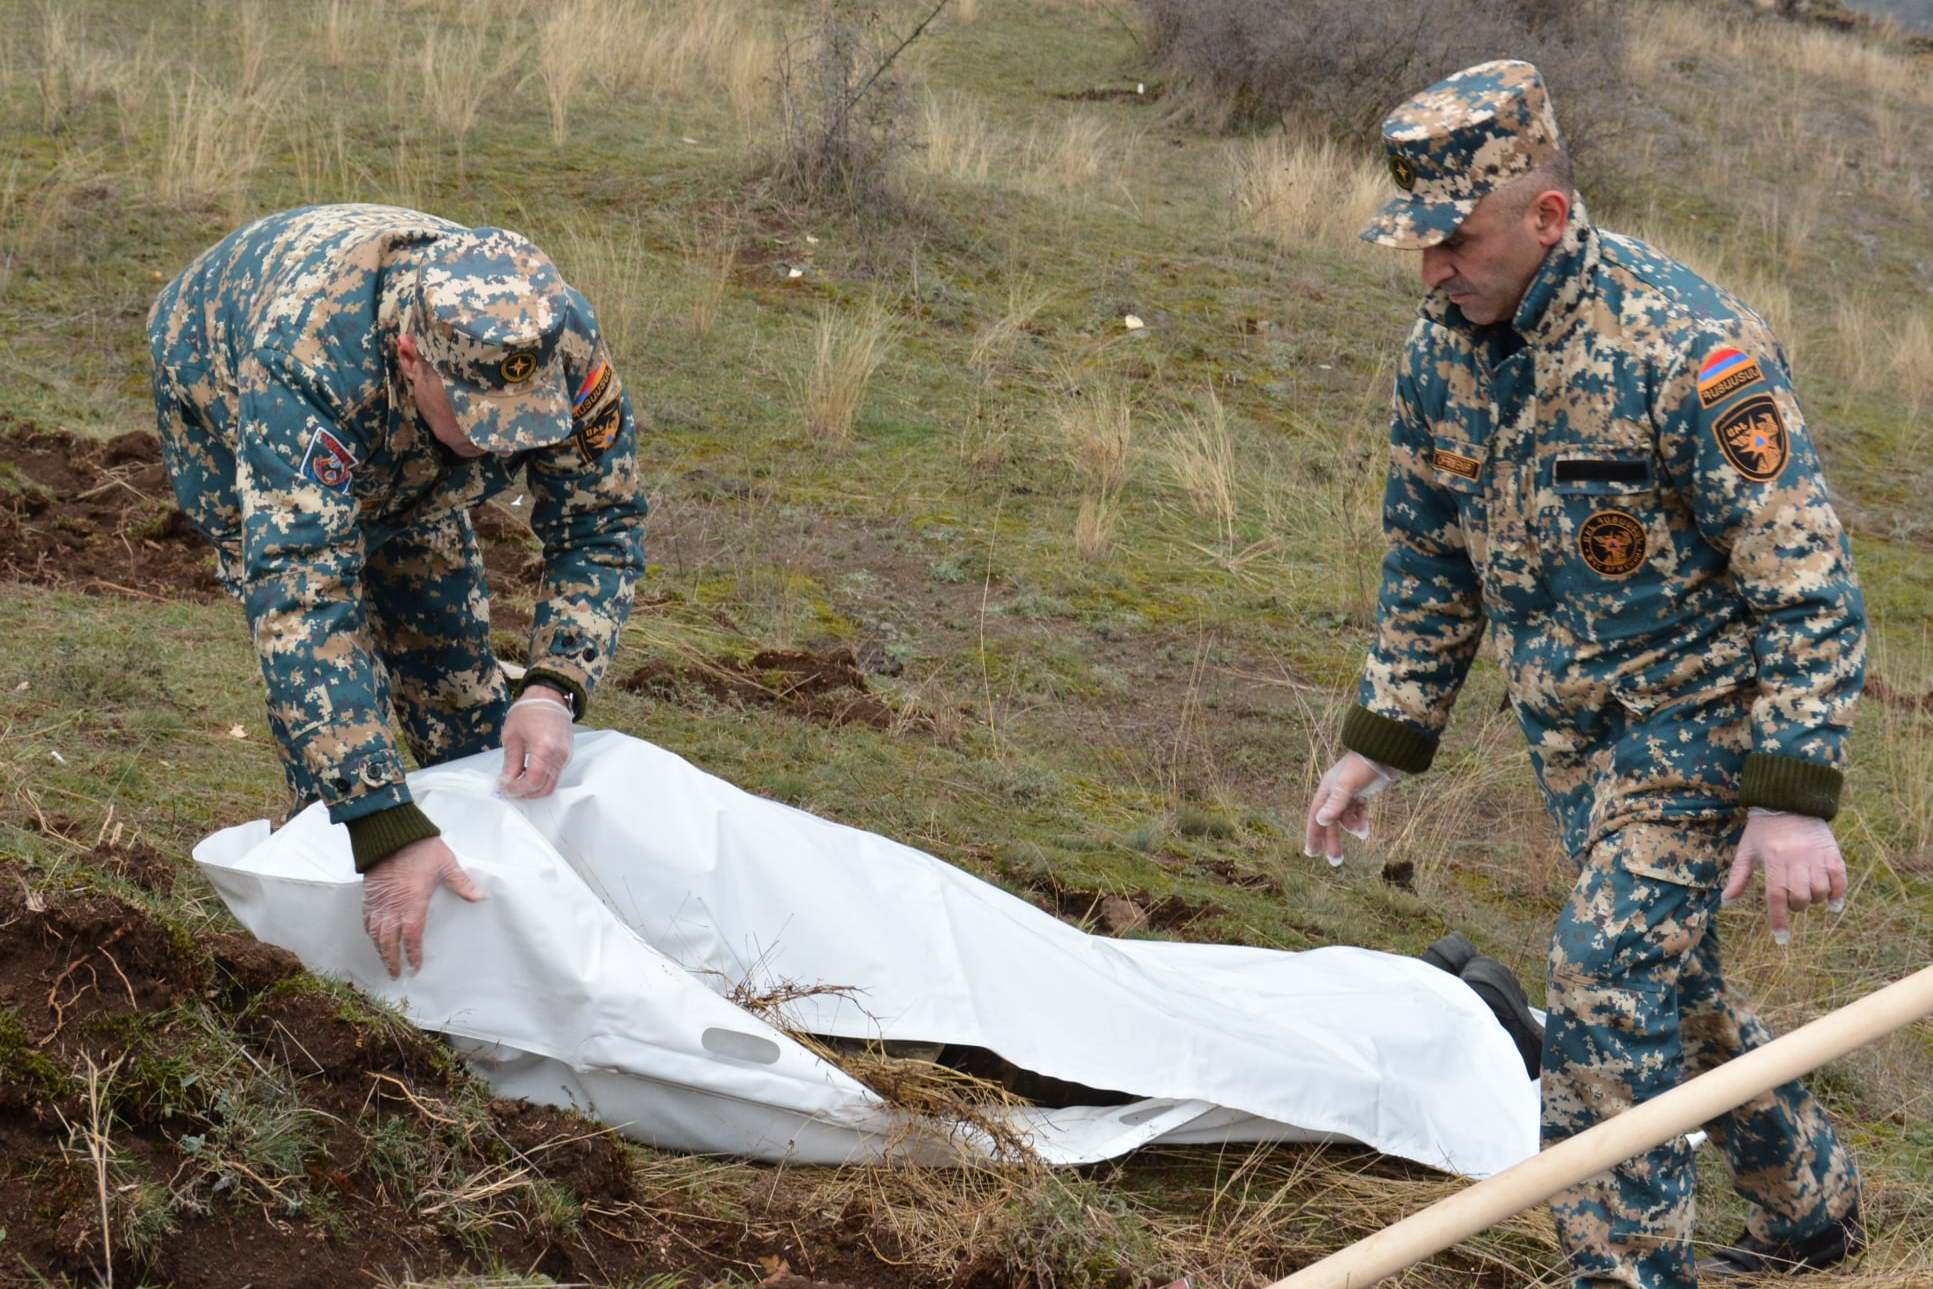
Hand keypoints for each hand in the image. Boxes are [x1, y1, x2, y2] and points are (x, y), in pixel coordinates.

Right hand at [361, 836, 485, 976]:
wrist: (391, 833)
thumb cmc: (421, 848)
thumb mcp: (447, 864)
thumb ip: (462, 883)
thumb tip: (481, 897)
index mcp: (413, 903)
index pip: (412, 936)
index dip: (412, 954)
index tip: (415, 967)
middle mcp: (393, 907)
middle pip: (389, 941)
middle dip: (392, 960)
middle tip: (396, 974)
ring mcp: (378, 902)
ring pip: (375, 933)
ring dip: (379, 950)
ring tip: (385, 961)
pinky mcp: (368, 894)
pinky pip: (366, 919)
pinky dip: (369, 932)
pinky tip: (373, 937)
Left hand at [499, 686, 573, 798]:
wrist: (549, 697)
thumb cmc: (528, 712)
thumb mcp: (512, 737)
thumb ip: (510, 763)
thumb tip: (506, 782)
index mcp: (544, 750)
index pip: (532, 781)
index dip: (517, 789)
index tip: (504, 788)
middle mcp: (559, 756)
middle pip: (545, 788)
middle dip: (526, 793)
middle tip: (510, 788)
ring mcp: (566, 756)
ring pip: (551, 783)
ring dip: (535, 787)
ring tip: (518, 781)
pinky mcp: (567, 755)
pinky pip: (555, 774)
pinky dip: (542, 779)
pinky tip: (528, 772)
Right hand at [1303, 752, 1399, 866]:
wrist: (1385, 754)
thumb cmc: (1363, 767)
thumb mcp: (1348, 785)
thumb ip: (1336, 804)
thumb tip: (1321, 821)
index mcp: (1326, 790)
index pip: (1315, 816)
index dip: (1312, 835)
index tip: (1312, 853)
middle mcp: (1335, 793)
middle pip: (1331, 822)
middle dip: (1332, 841)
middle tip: (1335, 862)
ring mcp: (1349, 794)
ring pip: (1346, 819)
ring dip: (1353, 828)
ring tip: (1363, 833)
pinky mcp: (1362, 794)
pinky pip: (1358, 814)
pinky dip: (1361, 822)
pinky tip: (1366, 829)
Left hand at [1722, 809, 1847, 943]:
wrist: (1790, 802)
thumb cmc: (1763, 829)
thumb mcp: (1746, 850)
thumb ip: (1738, 877)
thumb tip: (1726, 902)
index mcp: (1773, 858)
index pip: (1776, 895)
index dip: (1778, 919)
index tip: (1781, 938)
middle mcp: (1796, 858)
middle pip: (1800, 896)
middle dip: (1796, 906)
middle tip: (1791, 901)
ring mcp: (1816, 855)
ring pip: (1820, 890)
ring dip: (1814, 900)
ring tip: (1807, 895)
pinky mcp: (1832, 852)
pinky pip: (1840, 878)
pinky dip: (1839, 894)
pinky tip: (1833, 904)